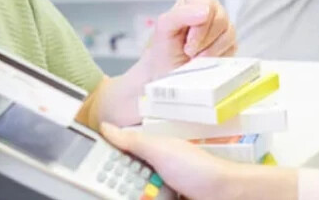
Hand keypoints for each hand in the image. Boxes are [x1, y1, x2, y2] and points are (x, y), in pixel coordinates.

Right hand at [101, 123, 235, 199]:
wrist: (224, 195)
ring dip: (135, 195)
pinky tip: (148, 199)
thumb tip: (106, 126)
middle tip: (139, 186)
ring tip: (150, 194)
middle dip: (121, 186)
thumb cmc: (197, 169)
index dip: (107, 165)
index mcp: (150, 153)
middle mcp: (153, 172)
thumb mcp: (160, 150)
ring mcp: (161, 190)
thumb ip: (132, 141)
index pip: (119, 157)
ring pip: (136, 193)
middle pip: (124, 181)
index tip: (94, 174)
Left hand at [140, 0, 236, 80]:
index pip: (207, 6)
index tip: (186, 41)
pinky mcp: (230, 42)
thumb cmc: (166, 47)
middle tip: (189, 50)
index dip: (198, 27)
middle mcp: (212, 8)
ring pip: (228, 34)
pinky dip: (216, 57)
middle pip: (221, 19)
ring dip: (209, 50)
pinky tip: (204, 59)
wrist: (169, 71)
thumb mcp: (164, 28)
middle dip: (203, 40)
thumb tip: (205, 11)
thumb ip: (181, 14)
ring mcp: (223, 25)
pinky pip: (232, 48)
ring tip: (195, 56)